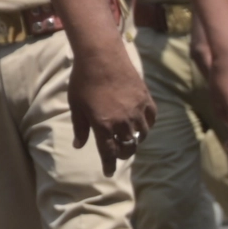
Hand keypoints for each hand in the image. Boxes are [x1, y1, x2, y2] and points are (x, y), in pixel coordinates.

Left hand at [68, 46, 158, 172]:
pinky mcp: (146, 99)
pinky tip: (142, 125)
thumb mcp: (76, 105)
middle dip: (122, 153)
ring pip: (141, 135)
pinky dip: (147, 125)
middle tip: (117, 153)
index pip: (109, 153)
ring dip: (135, 140)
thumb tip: (79, 145)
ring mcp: (136, 110)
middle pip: (127, 147)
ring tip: (129, 139)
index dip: (109, 165)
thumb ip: (79, 127)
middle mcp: (122, 121)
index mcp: (103, 125)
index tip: (108, 172)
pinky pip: (151, 119)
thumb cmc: (83, 80)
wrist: (101, 56)